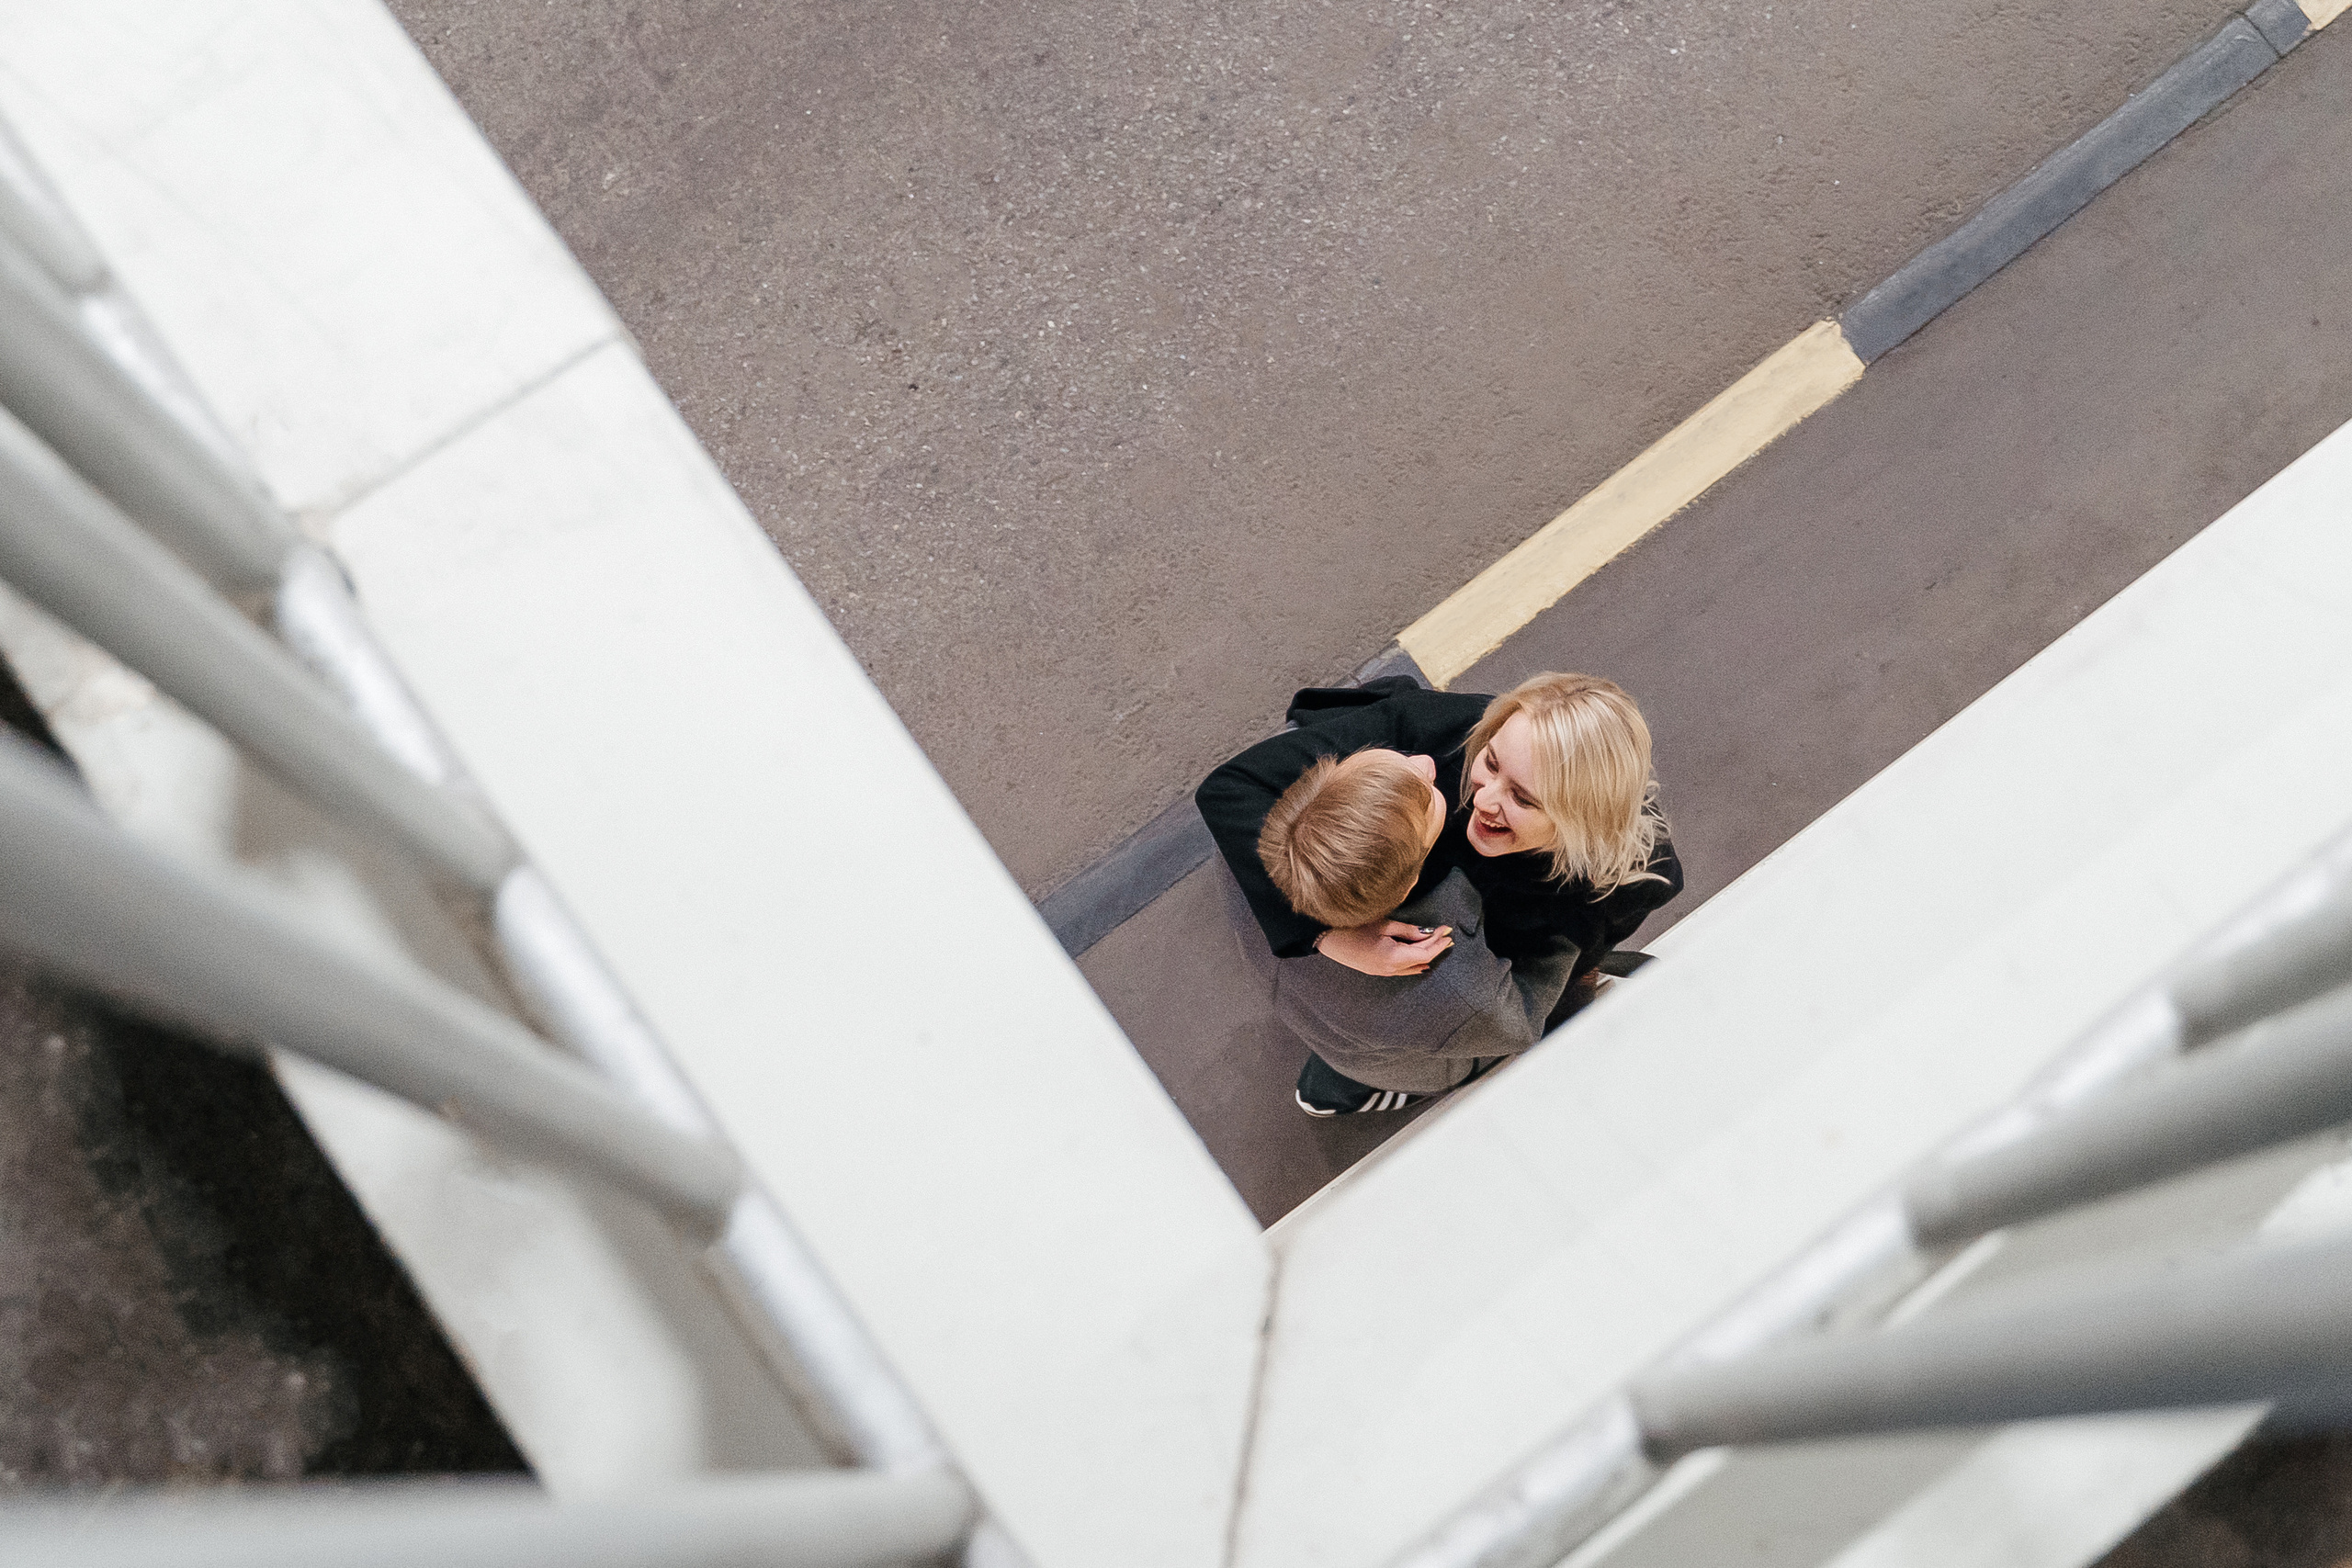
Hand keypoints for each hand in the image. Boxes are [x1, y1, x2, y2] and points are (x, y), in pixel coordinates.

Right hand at [1315, 921, 1452, 976]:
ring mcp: (1382, 972)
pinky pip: (1401, 970)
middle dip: (1434, 947)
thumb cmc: (1353, 926)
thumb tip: (1427, 933)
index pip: (1424, 952)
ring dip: (1425, 955)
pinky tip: (1422, 962)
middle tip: (1446, 935)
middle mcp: (1390, 969)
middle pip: (1420, 960)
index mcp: (1393, 957)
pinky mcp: (1376, 970)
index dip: (1438, 942)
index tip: (1447, 929)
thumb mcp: (1383, 925)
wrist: (1326, 936)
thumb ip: (1407, 931)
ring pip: (1411, 966)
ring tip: (1438, 945)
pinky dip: (1414, 964)